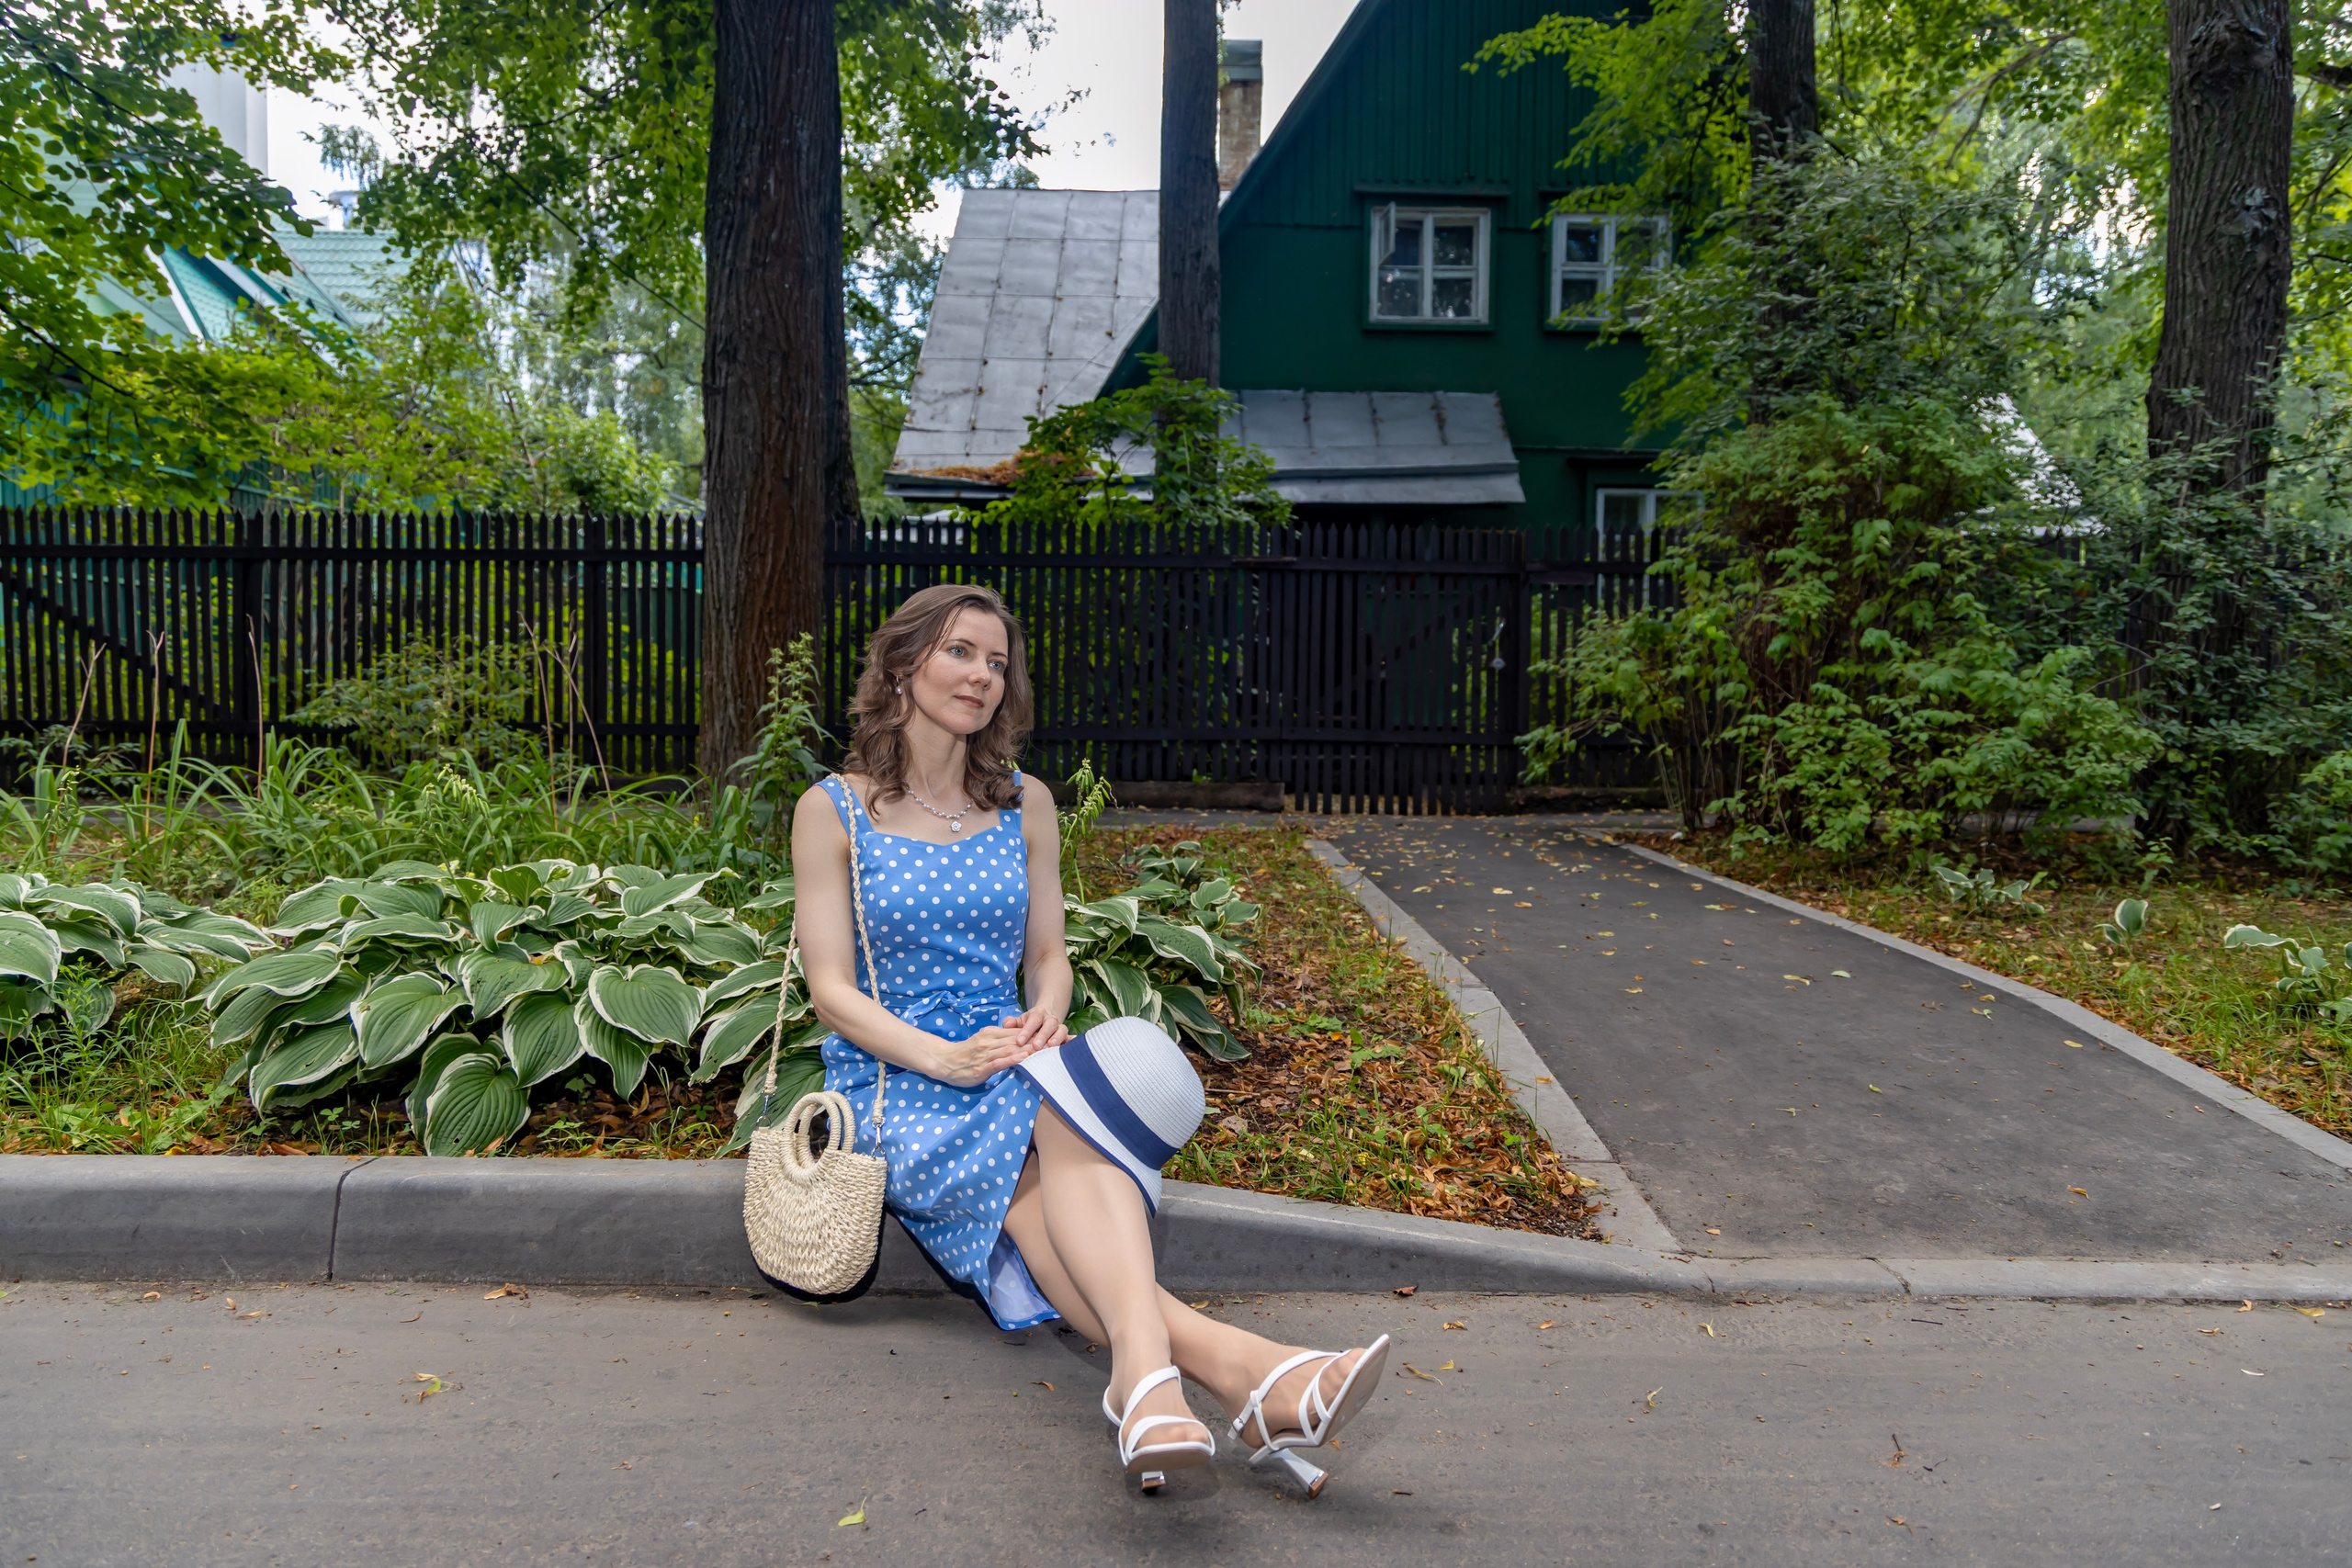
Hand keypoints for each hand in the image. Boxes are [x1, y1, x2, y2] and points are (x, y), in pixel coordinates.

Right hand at [924, 1024, 1043, 1087]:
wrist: (943, 1061)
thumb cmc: (965, 1054)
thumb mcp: (984, 1042)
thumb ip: (1000, 1041)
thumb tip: (1020, 1042)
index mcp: (992, 1033)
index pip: (1018, 1032)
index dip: (1036, 1034)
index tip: (1053, 1036)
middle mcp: (990, 1041)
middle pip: (1018, 1039)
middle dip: (1038, 1041)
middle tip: (1057, 1042)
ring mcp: (985, 1054)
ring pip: (1011, 1049)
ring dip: (1030, 1049)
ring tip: (1046, 1049)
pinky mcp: (981, 1067)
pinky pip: (999, 1062)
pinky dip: (1013, 1059)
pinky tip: (1024, 1058)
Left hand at [1000, 1004, 1069, 1053]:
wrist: (1044, 1020)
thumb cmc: (1029, 1025)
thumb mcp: (1019, 1021)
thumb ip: (1012, 1023)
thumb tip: (1007, 1024)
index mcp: (1037, 1014)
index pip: (1033, 1020)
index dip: (1027, 1030)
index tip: (1019, 1041)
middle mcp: (1050, 1019)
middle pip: (1049, 1025)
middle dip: (1043, 1035)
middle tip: (1036, 1046)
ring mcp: (1059, 1027)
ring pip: (1061, 1030)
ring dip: (1057, 1038)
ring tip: (1050, 1047)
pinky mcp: (1066, 1036)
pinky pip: (1070, 1037)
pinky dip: (1072, 1041)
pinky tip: (1073, 1045)